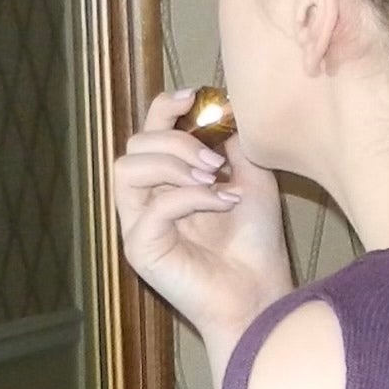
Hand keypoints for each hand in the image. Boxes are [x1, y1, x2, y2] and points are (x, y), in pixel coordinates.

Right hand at [111, 87, 291, 353]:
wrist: (261, 292)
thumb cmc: (254, 243)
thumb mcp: (250, 177)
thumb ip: (230, 143)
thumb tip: (219, 106)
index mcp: (165, 182)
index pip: (147, 133)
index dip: (162, 108)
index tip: (192, 96)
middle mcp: (145, 201)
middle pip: (133, 145)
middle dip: (175, 141)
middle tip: (215, 161)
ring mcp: (138, 225)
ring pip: (127, 169)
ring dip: (173, 163)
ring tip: (214, 177)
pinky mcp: (140, 249)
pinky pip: (153, 208)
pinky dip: (190, 197)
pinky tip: (222, 202)